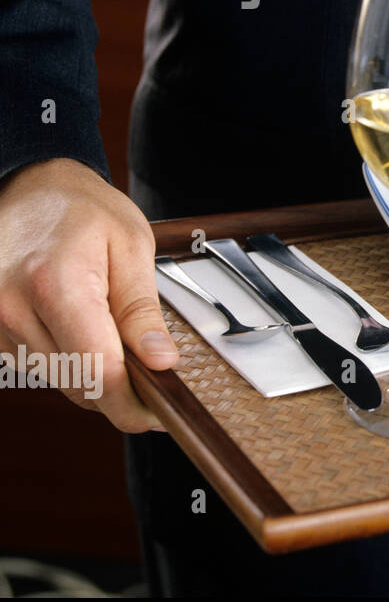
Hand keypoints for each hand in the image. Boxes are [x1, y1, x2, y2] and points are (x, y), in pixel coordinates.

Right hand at [0, 158, 176, 431]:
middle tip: (152, 371)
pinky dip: (69, 358)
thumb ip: (142, 310)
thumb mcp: (131, 246)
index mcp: (56, 285)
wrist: (30, 187)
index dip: (132, 404)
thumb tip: (160, 361)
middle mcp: (13, 309)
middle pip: (77, 384)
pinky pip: (39, 364)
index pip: (97, 372)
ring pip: (58, 379)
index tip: (159, 413)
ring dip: (93, 372)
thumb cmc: (82, 208)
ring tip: (115, 331)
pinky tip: (83, 327)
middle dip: (119, 389)